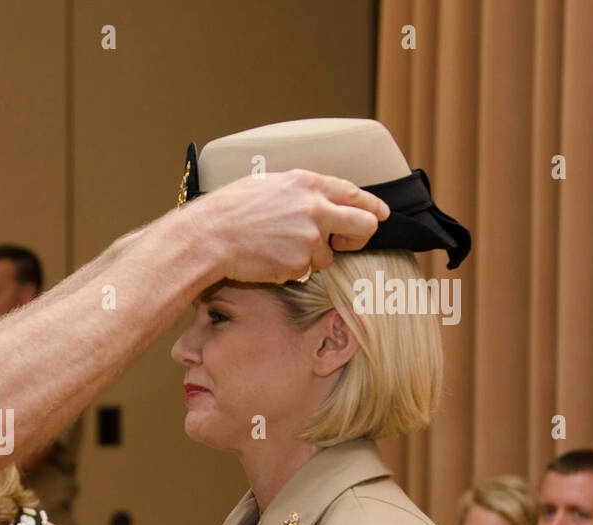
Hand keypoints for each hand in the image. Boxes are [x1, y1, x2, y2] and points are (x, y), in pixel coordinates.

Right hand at [183, 169, 389, 284]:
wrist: (210, 236)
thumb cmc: (230, 209)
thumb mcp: (268, 184)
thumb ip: (299, 191)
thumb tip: (316, 198)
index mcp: (308, 184)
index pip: (354, 194)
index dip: (372, 206)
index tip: (381, 214)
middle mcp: (315, 210)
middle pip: (364, 226)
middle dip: (359, 236)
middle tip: (347, 242)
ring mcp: (309, 239)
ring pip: (325, 256)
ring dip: (308, 257)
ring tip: (276, 248)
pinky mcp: (298, 264)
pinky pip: (302, 272)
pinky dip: (287, 270)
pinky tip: (266, 259)